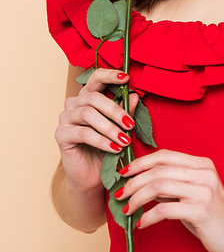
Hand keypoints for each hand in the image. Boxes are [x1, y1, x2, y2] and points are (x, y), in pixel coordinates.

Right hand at [55, 68, 138, 193]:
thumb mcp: (119, 128)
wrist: (92, 176)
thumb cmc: (106, 148)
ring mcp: (65, 118)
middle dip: (115, 110)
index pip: (96, 78)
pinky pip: (84, 133)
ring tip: (124, 139)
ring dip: (110, 127)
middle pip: (93, 97)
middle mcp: (74, 104)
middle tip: (130, 124)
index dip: (110, 75)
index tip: (126, 77)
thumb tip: (134, 96)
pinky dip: (102, 141)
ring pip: (88, 114)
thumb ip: (125, 111)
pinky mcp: (61, 135)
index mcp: (87, 97)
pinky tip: (115, 148)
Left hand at [115, 150, 223, 251]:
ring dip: (137, 198)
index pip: (164, 155)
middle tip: (119, 194)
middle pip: (159, 169)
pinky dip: (148, 217)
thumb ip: (173, 184)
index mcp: (202, 164)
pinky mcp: (201, 210)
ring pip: (158, 186)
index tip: (124, 173)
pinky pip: (165, 209)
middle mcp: (204, 173)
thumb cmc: (212, 218)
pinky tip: (142, 224)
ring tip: (127, 209)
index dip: (141, 162)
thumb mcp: (193, 194)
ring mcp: (203, 190)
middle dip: (134, 181)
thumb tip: (141, 182)